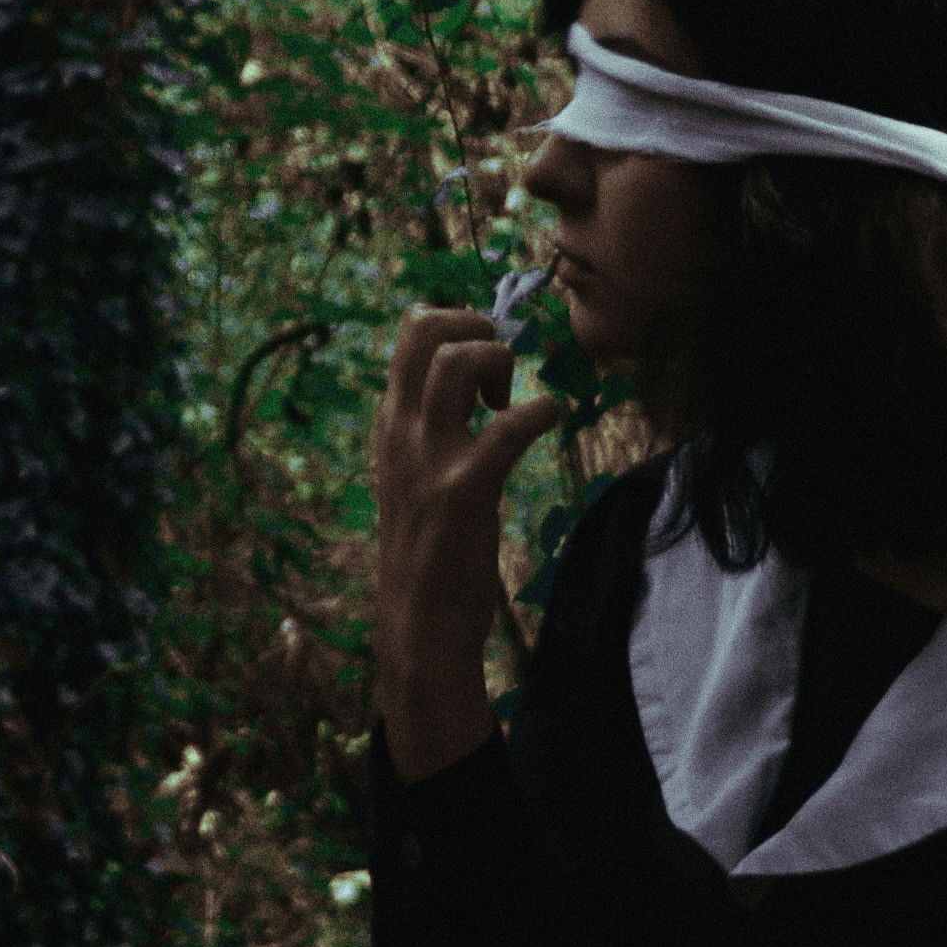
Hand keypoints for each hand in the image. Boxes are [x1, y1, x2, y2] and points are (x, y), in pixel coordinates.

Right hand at [372, 307, 570, 782]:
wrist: (418, 623)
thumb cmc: (428, 550)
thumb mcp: (414, 476)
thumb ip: (429, 431)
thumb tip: (467, 390)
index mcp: (392, 424)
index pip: (408, 333)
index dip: (457, 322)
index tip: (487, 359)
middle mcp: (402, 431)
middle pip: (422, 329)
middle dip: (475, 324)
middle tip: (501, 368)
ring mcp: (429, 459)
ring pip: (455, 363)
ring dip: (499, 361)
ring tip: (512, 400)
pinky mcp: (463, 492)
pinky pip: (505, 431)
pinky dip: (539, 412)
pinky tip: (554, 418)